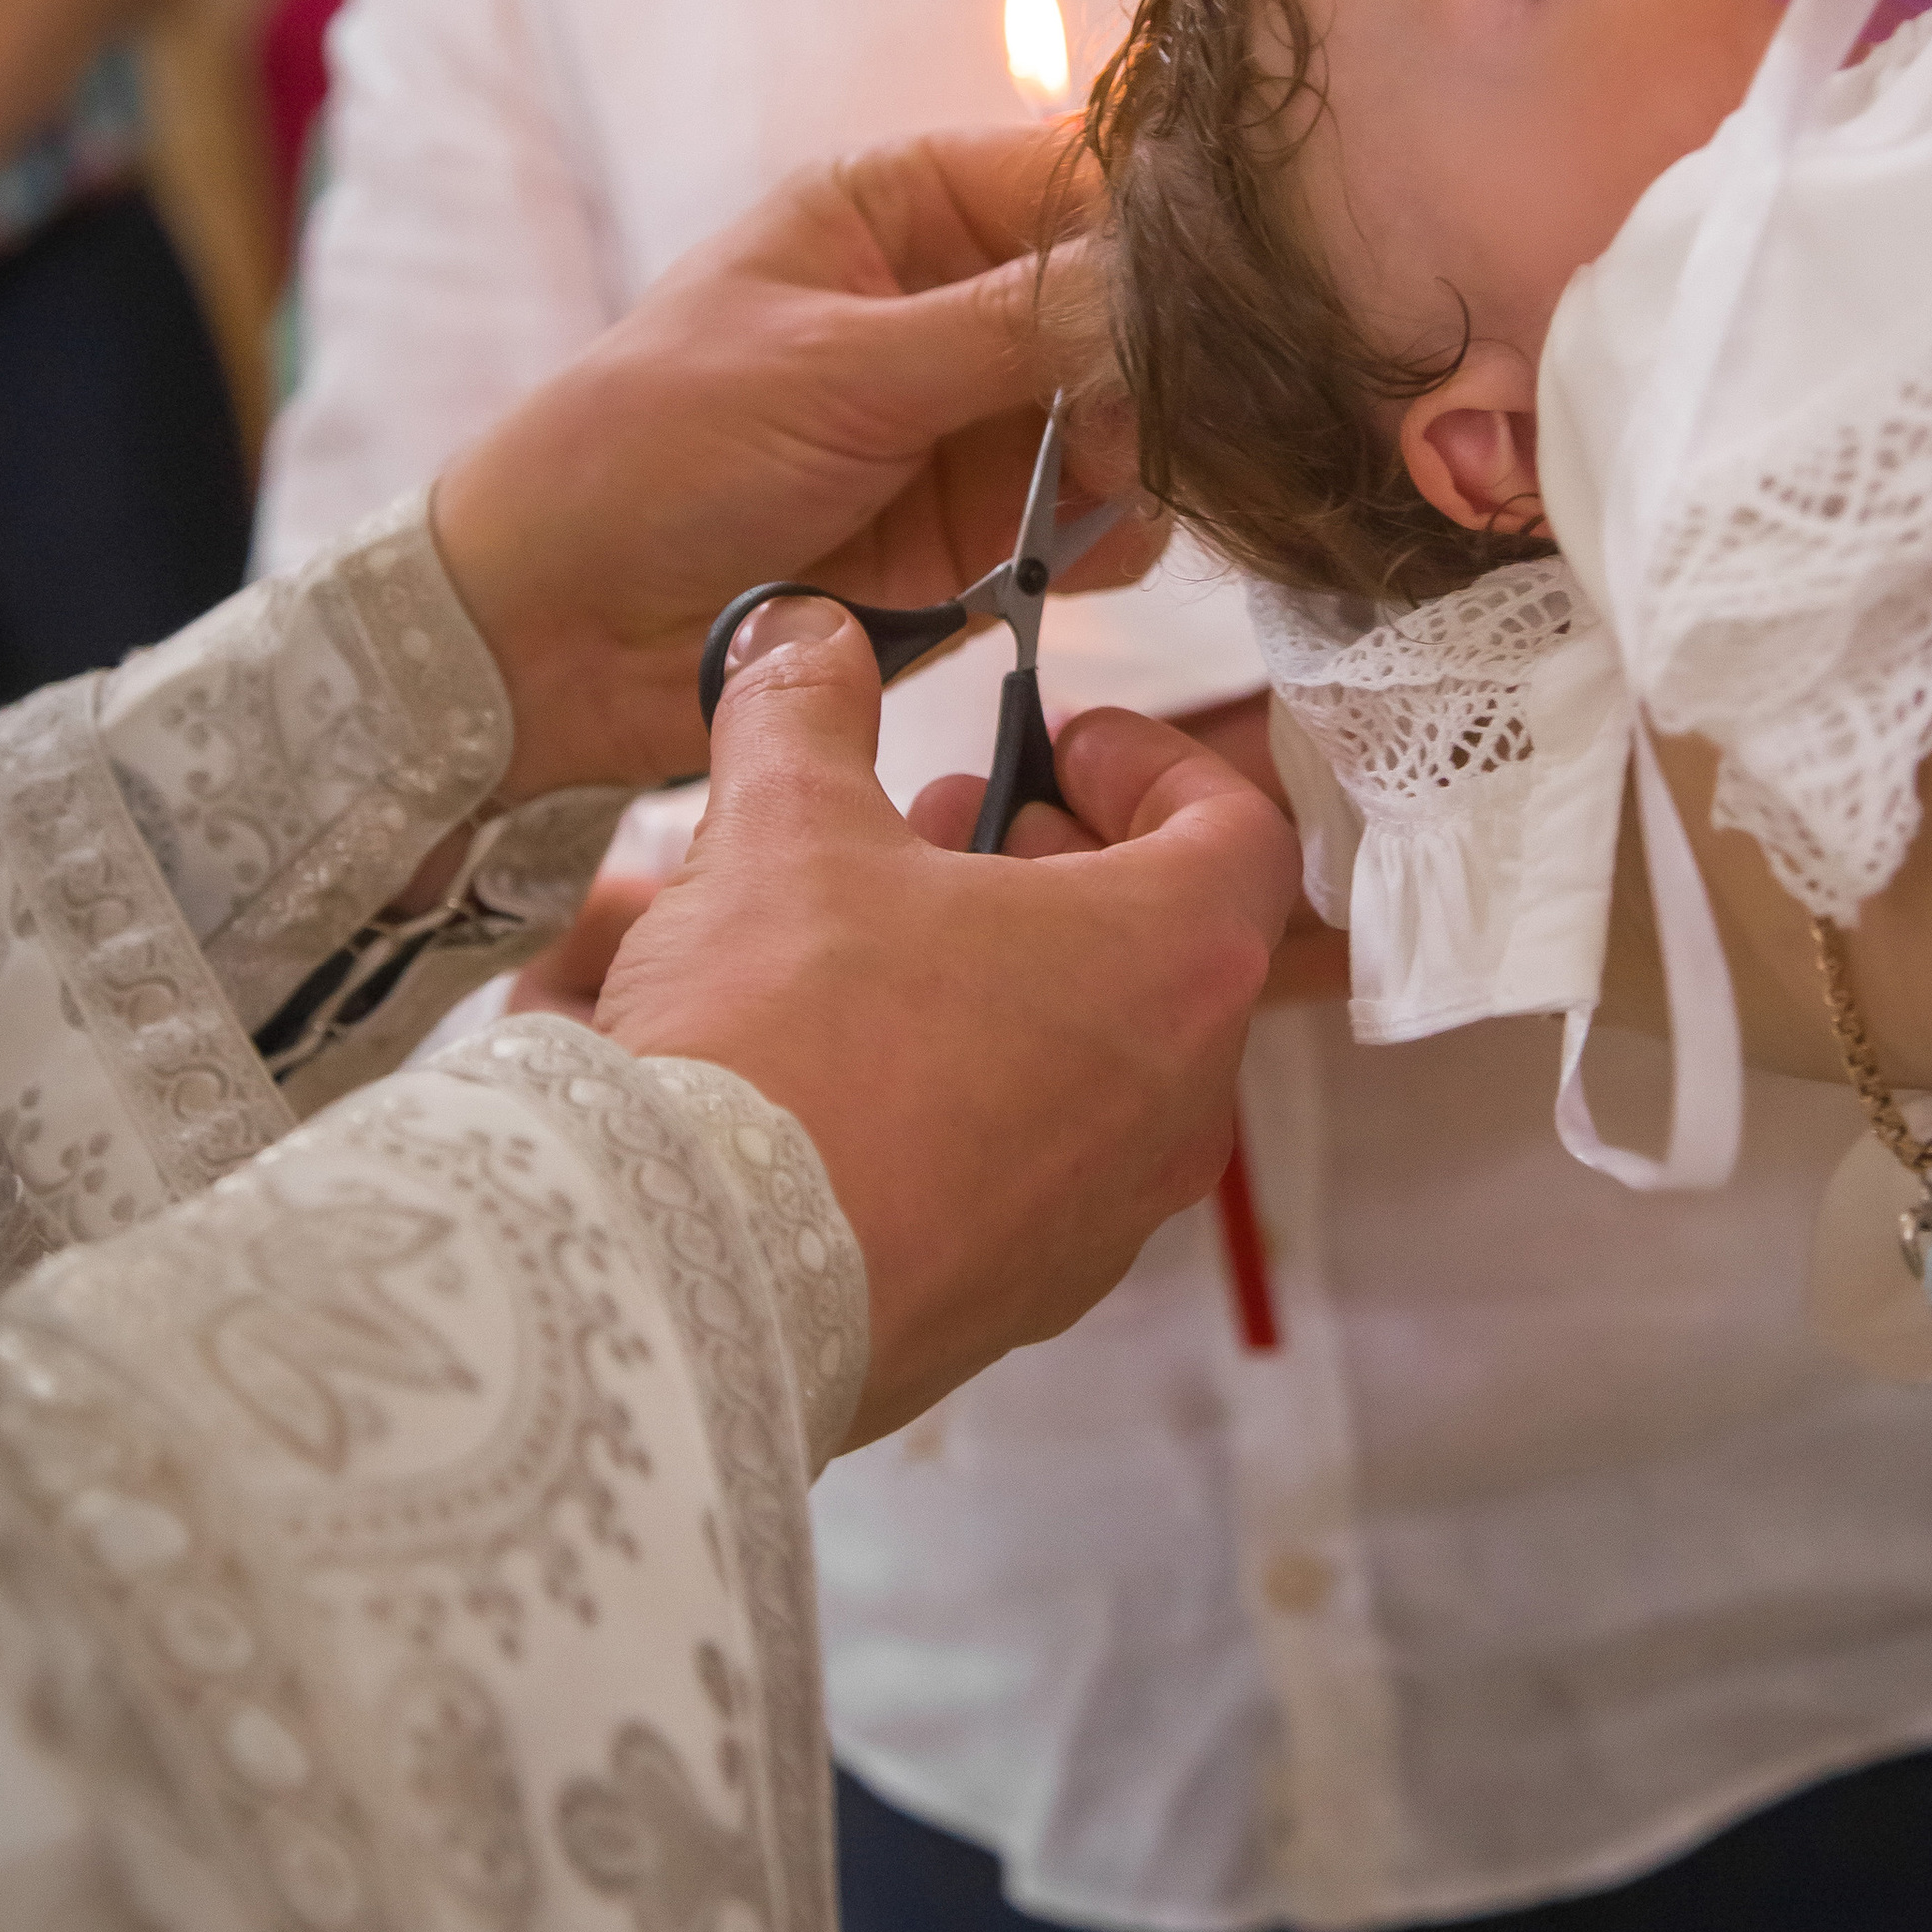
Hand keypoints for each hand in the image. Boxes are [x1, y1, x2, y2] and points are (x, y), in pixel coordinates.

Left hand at [430, 127, 1151, 800]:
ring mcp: (980, 422)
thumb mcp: (831, 366)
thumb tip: (1177, 277)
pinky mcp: (990, 535)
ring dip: (1146, 454)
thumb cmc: (650, 450)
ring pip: (1139, 417)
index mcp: (901, 207)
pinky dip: (1114, 538)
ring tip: (1095, 491)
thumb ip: (1011, 326)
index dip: (1161, 215)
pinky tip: (1075, 555)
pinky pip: (1106, 523)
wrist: (557, 631)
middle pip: (1129, 303)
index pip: (1079, 171)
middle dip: (1159, 356)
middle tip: (1142, 415)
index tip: (1225, 272)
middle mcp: (959, 303)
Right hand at [594, 596, 1300, 1440]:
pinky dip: (983, 1093)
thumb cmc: (781, 1041)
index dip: (1150, 763)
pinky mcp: (1030, 1296)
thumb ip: (807, 709)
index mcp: (1172, 964)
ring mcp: (1112, 1217)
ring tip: (882, 938)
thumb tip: (803, 636)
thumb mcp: (783, 826)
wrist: (694, 1280)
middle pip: (1172, 943)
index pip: (1237, 831)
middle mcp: (1178, 1101)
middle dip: (1060, 863)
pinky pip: (1042, 1165)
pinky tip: (857, 1069)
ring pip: (1108, 1059)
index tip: (1055, 742)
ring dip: (1019, 976)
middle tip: (946, 830)